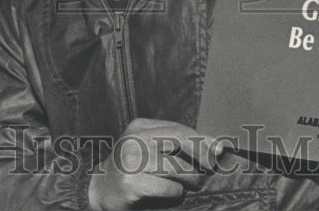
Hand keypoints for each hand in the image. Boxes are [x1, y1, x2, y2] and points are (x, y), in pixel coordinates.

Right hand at [88, 119, 226, 210]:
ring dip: (192, 178)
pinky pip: (169, 188)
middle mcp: (134, 140)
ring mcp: (131, 162)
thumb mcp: (144, 146)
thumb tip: (209, 145)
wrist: (99, 190)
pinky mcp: (131, 184)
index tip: (219, 148)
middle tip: (211, 167)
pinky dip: (177, 192)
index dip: (201, 139)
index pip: (178, 129)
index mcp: (139, 126)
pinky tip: (174, 193)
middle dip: (202, 153)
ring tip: (194, 183)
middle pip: (179, 140)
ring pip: (177, 167)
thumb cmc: (130, 168)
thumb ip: (169, 142)